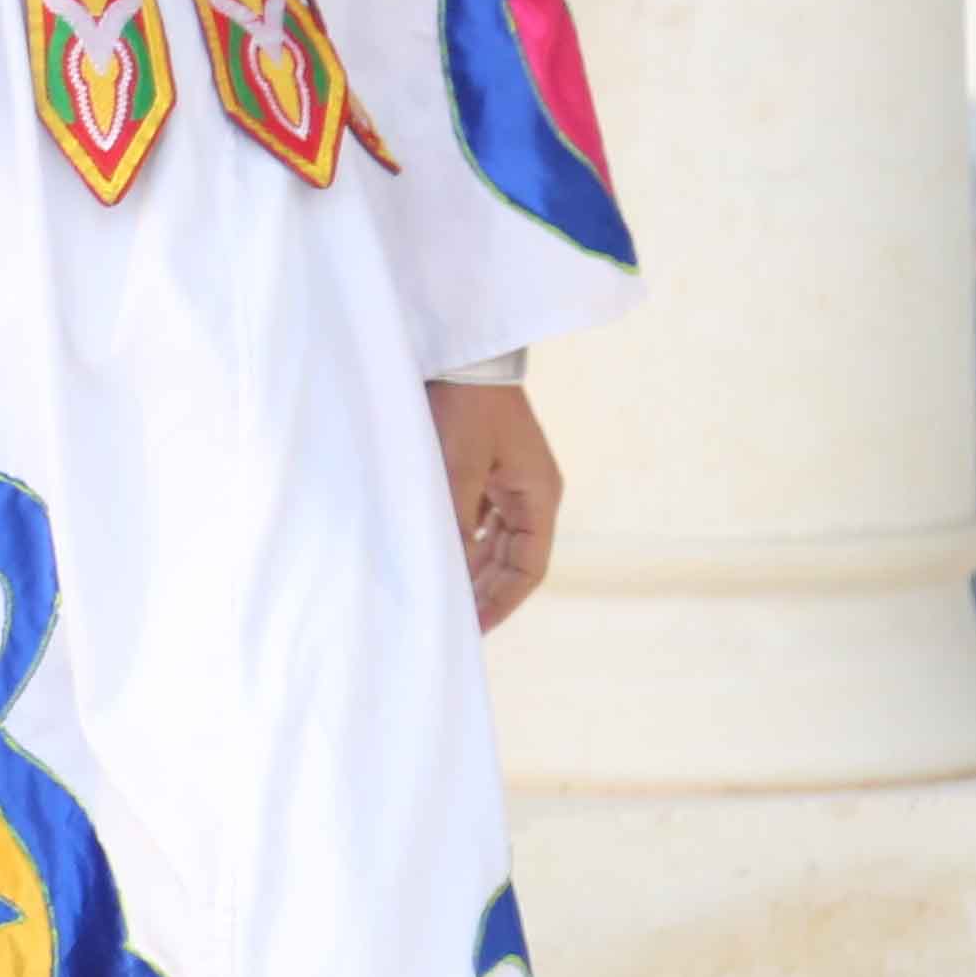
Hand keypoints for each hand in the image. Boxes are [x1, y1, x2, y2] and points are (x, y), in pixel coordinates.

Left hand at [428, 381, 561, 630]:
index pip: (529, 568)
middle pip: (514, 559)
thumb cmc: (464, 403)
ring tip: (443, 598)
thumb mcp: (459, 466)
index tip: (473, 628)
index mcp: (538, 495)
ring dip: (473, 569)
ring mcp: (508, 479)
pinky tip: (437, 558)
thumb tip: (445, 573)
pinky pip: (478, 518)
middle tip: (453, 621)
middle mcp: (529, 492)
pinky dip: (461, 541)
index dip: (503, 601)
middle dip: (486, 591)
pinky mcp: (484, 467)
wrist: (459, 348)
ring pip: (494, 541)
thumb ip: (455, 523)